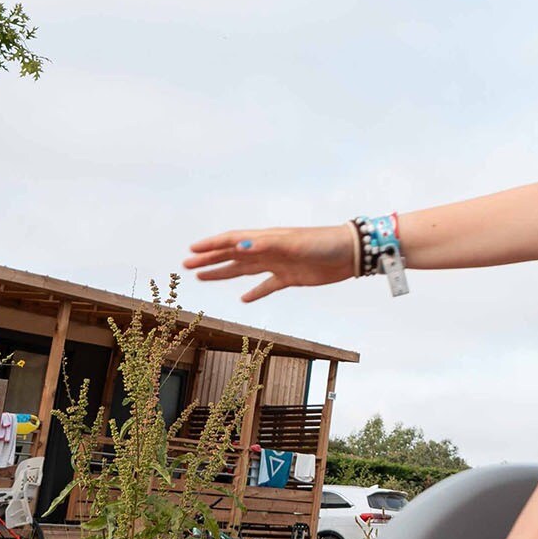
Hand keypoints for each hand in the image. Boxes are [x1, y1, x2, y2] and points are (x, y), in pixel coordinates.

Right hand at [184, 224, 357, 301]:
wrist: (350, 254)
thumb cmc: (324, 243)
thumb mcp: (294, 244)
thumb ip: (266, 245)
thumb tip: (238, 246)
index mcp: (267, 239)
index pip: (232, 241)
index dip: (211, 245)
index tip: (191, 250)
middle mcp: (269, 250)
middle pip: (233, 255)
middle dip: (210, 260)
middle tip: (187, 265)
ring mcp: (279, 264)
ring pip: (245, 269)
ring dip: (224, 273)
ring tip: (202, 277)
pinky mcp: (291, 278)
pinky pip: (267, 285)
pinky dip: (254, 292)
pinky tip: (243, 299)